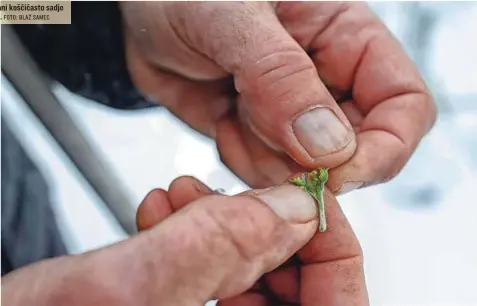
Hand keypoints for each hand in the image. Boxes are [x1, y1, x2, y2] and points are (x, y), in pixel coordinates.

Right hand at [1, 177, 366, 305]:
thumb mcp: (117, 295)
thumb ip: (213, 247)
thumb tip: (292, 209)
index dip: (329, 244)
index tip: (302, 196)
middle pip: (295, 297)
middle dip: (262, 232)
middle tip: (230, 193)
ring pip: (250, 289)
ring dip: (221, 234)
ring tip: (179, 199)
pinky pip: (211, 294)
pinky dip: (194, 251)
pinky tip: (165, 221)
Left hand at [120, 2, 435, 193]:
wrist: (138, 17)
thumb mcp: (230, 16)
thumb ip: (280, 75)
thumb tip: (329, 146)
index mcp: (345, 37)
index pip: (404, 103)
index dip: (384, 147)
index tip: (336, 173)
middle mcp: (327, 81)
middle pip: (358, 150)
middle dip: (309, 159)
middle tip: (256, 126)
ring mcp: (293, 115)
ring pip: (308, 171)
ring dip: (265, 154)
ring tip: (231, 104)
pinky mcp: (261, 137)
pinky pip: (267, 174)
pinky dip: (241, 156)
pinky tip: (221, 117)